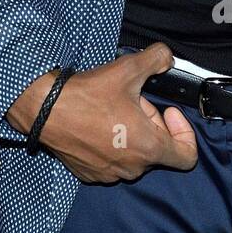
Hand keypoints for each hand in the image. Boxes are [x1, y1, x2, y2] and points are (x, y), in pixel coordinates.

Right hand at [6, 44, 197, 183]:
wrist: (44, 109)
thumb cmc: (88, 94)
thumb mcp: (128, 69)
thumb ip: (157, 59)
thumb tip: (167, 58)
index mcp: (149, 148)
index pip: (187, 156)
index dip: (184, 131)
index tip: (168, 111)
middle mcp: (132, 168)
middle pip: (157, 149)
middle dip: (150, 123)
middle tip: (132, 100)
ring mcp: (109, 174)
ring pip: (133, 155)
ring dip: (130, 134)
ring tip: (112, 111)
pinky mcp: (89, 174)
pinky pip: (111, 162)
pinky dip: (110, 145)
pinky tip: (95, 124)